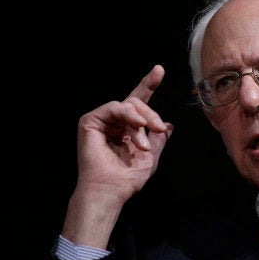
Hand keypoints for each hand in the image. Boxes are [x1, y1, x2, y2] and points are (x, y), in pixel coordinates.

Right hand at [61, 65, 172, 248]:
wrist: (112, 189)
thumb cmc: (128, 177)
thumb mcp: (151, 155)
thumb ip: (158, 138)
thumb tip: (168, 125)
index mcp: (126, 128)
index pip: (139, 103)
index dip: (148, 85)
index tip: (159, 70)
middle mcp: (113, 121)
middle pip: (137, 102)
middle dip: (152, 114)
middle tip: (159, 128)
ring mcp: (101, 120)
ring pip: (128, 104)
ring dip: (141, 120)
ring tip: (143, 142)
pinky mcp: (90, 121)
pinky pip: (114, 107)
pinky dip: (128, 116)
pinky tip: (136, 129)